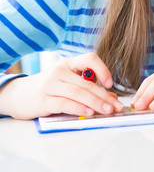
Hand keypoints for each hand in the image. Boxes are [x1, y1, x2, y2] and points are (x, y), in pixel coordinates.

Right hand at [0, 53, 123, 119]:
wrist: (19, 95)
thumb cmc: (49, 88)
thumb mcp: (67, 82)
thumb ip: (86, 87)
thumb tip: (111, 98)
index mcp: (68, 63)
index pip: (89, 59)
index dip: (102, 69)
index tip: (111, 84)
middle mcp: (59, 71)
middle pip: (86, 82)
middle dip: (104, 95)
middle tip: (117, 106)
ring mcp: (50, 85)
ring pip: (77, 93)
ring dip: (95, 103)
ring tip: (107, 111)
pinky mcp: (43, 100)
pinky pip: (64, 104)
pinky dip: (78, 108)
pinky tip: (88, 113)